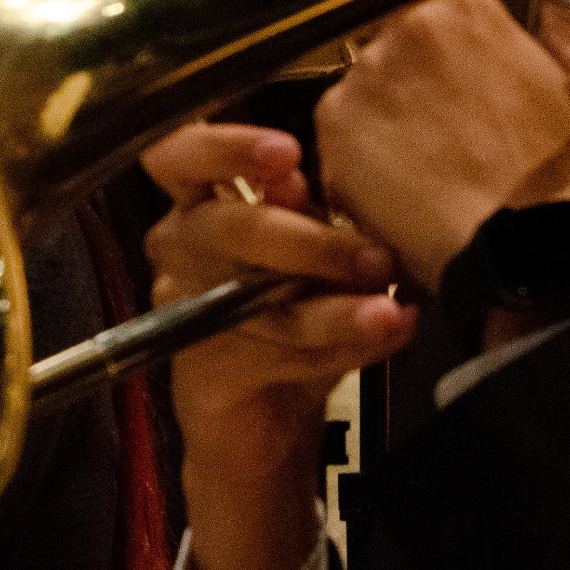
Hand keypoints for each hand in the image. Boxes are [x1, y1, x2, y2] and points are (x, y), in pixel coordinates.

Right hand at [142, 123, 410, 569]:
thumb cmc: (295, 317)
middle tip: (375, 257)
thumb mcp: (315, 255)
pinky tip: (384, 335)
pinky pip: (271, 352)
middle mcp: (180, 245)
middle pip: (225, 225)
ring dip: (333, 308)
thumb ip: (311, 214)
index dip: (224, 147)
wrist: (270, 422)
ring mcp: (184, 306)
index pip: (178, 153)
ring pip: (258, 298)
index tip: (289, 155)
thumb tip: (303, 184)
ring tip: (391, 310)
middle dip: (309, 241)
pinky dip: (337, 346)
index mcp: (202, 201)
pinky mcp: (202, 363)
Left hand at [316, 0, 569, 289]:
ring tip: (430, 158)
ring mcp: (358, 79)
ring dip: (389, 114)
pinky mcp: (331, 129)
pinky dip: (364, 153)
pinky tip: (403, 179)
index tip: (467, 75)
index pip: (441, 6)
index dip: (455, 46)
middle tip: (452, 124)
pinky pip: (343, 132)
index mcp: (461, 8)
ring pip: (368, 88)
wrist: (517, 251)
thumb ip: (568, 20)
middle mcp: (398, 31)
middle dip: (418, 77)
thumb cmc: (561, 174)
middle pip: (398, 43)